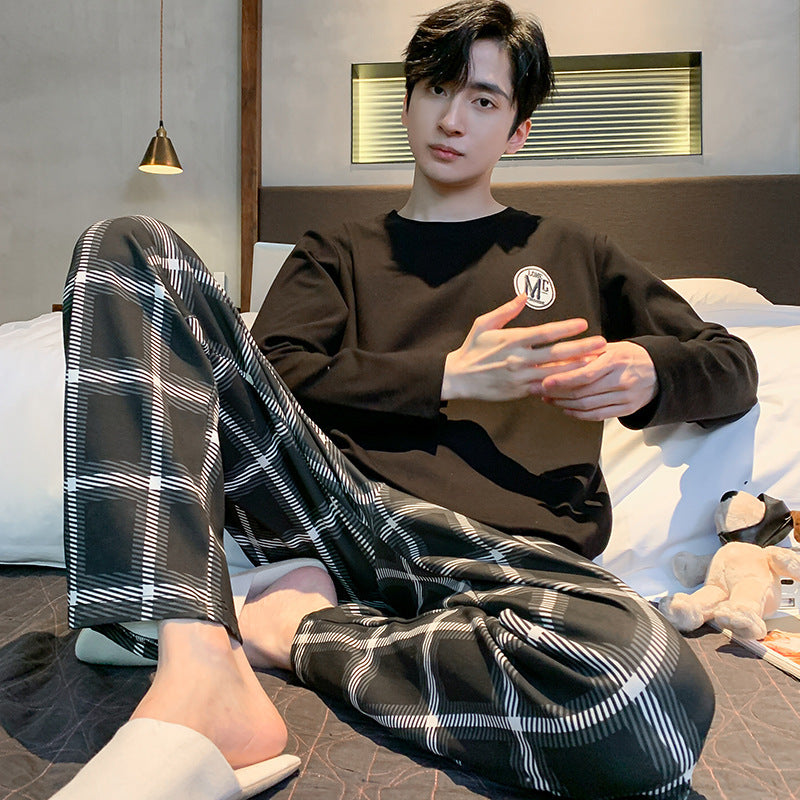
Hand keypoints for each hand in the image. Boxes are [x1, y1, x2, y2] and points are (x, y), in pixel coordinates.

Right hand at [441, 294, 606, 401]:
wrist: (458, 378)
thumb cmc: (472, 348)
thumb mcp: (484, 324)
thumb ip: (506, 310)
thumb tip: (525, 295)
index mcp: (512, 340)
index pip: (545, 333)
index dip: (566, 328)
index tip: (583, 323)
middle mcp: (519, 359)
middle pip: (556, 354)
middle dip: (582, 348)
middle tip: (601, 344)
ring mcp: (521, 377)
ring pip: (555, 373)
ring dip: (578, 368)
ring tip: (597, 363)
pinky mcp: (520, 391)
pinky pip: (546, 388)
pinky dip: (562, 385)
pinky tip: (577, 382)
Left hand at [540, 341, 658, 419]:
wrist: (659, 370)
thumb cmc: (631, 356)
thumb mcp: (610, 348)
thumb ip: (585, 354)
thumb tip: (556, 359)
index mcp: (616, 361)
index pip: (585, 374)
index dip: (563, 380)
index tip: (545, 381)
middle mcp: (621, 380)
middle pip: (583, 392)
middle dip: (557, 393)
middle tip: (540, 391)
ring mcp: (625, 397)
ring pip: (588, 406)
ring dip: (564, 404)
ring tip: (549, 399)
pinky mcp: (627, 409)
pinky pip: (598, 415)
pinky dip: (579, 414)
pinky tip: (567, 409)